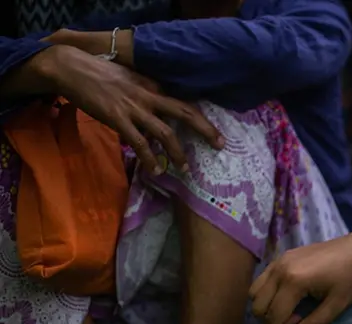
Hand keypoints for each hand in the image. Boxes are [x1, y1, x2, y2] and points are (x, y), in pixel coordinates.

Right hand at [41, 45, 222, 173]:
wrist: (71, 67)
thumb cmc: (98, 74)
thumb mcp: (129, 81)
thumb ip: (144, 98)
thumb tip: (153, 123)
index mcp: (152, 86)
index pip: (182, 103)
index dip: (199, 118)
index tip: (213, 132)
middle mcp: (148, 96)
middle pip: (184, 113)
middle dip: (205, 129)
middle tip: (220, 144)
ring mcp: (134, 107)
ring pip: (165, 132)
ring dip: (177, 152)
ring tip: (184, 168)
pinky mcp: (117, 118)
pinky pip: (139, 142)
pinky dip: (149, 157)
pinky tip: (155, 169)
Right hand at [251, 231, 351, 323]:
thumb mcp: (338, 304)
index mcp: (293, 281)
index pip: (274, 318)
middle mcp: (280, 269)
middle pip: (259, 306)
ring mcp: (279, 260)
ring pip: (255, 292)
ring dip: (265, 309)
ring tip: (291, 316)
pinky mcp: (283, 256)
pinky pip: (263, 280)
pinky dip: (267, 295)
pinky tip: (288, 301)